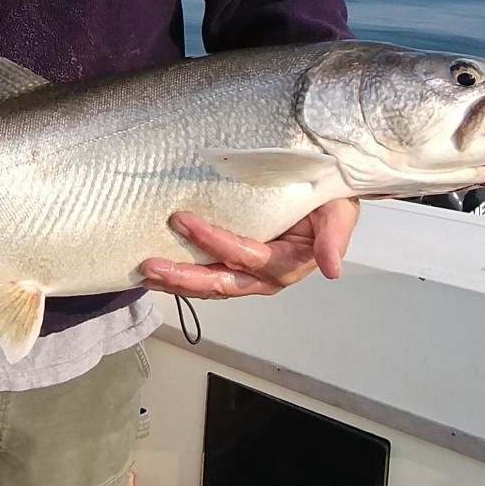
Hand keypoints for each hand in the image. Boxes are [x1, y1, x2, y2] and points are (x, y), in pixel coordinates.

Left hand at [139, 198, 358, 298]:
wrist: (328, 199)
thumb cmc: (330, 202)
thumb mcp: (339, 212)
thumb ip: (334, 237)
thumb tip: (332, 269)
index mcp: (288, 262)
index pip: (246, 255)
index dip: (214, 241)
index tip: (182, 220)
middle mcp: (265, 275)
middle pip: (220, 281)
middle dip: (183, 276)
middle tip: (149, 266)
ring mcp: (248, 275)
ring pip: (209, 286)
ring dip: (176, 282)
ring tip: (145, 274)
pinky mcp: (236, 267)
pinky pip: (208, 277)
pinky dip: (182, 276)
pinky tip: (158, 272)